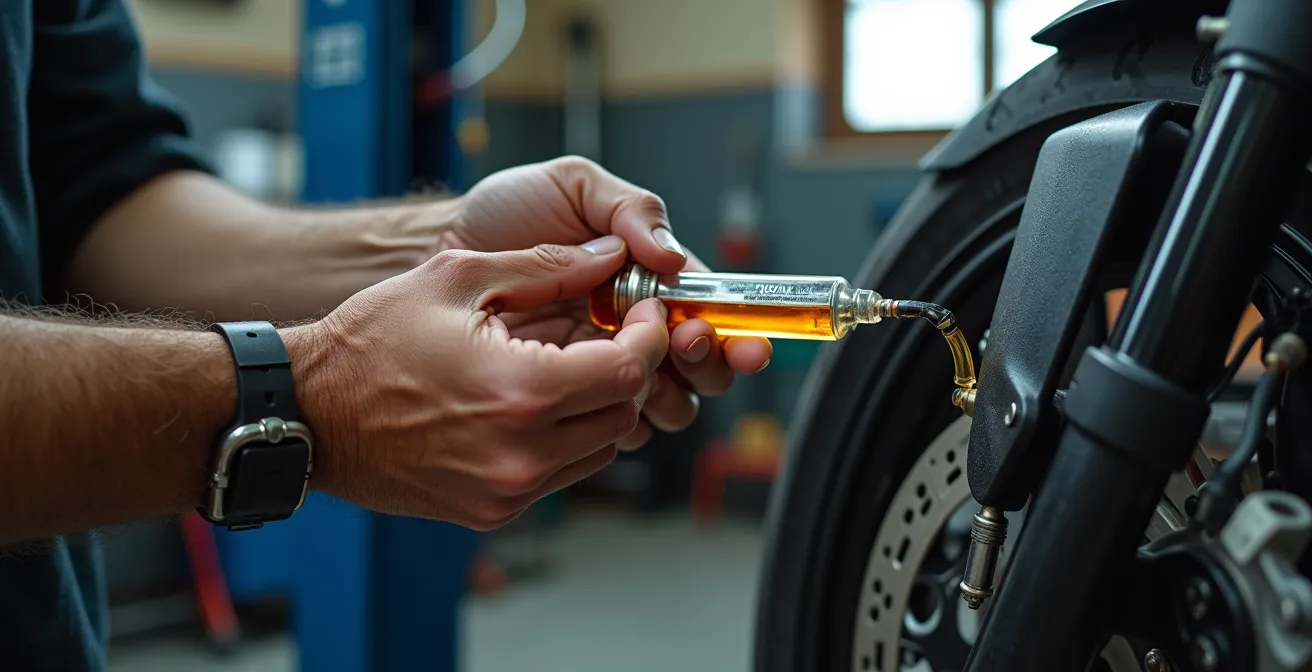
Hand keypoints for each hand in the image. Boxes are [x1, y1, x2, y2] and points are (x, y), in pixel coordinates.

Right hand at [291, 241, 667, 528]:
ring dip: (600, 406)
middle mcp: (522, 454)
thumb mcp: (458, 278)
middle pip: (624, 412)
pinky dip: (565, 439)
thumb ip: (545, 265)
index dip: (649, 336)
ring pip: (600, 449)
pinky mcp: (493, 511)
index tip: (644, 314)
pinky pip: (561, 474)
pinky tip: (533, 403)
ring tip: (567, 367)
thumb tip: (608, 254)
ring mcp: (508, 491)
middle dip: (627, 369)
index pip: (631, 370)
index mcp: (520, 393)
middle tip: (608, 335)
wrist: (308, 411)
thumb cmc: (370, 342)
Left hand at [442, 156, 772, 447]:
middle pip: (698, 366)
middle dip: (707, 363)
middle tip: (685, 345)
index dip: (733, 329)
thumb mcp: (573, 185)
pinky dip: (618, 420)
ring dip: (668, 395)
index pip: (708, 311)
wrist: (432, 253)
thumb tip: (672, 256)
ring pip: (662, 403)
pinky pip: (607, 426)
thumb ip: (630, 209)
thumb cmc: (502, 212)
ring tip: (644, 373)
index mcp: (646, 278)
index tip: (741, 339)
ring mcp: (597, 365)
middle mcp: (631, 326)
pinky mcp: (561, 397)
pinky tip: (602, 398)